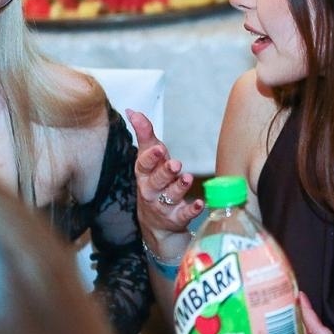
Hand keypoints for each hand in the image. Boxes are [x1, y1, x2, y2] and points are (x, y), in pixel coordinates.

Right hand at [127, 109, 203, 244]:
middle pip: (156, 181)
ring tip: (187, 178)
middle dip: (165, 172)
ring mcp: (164, 206)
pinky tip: (200, 203)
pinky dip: (192, 209)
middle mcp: (152, 190)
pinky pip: (183, 214)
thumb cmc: (154, 182)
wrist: (156, 223)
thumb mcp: (149, 159)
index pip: (143, 164)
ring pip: (170, 196)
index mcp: (144, 174)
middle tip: (176, 164)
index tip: (159, 148)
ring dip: (179, 187)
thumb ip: (144, 135)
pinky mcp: (176, 218)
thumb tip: (133, 111)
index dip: (150, 157)